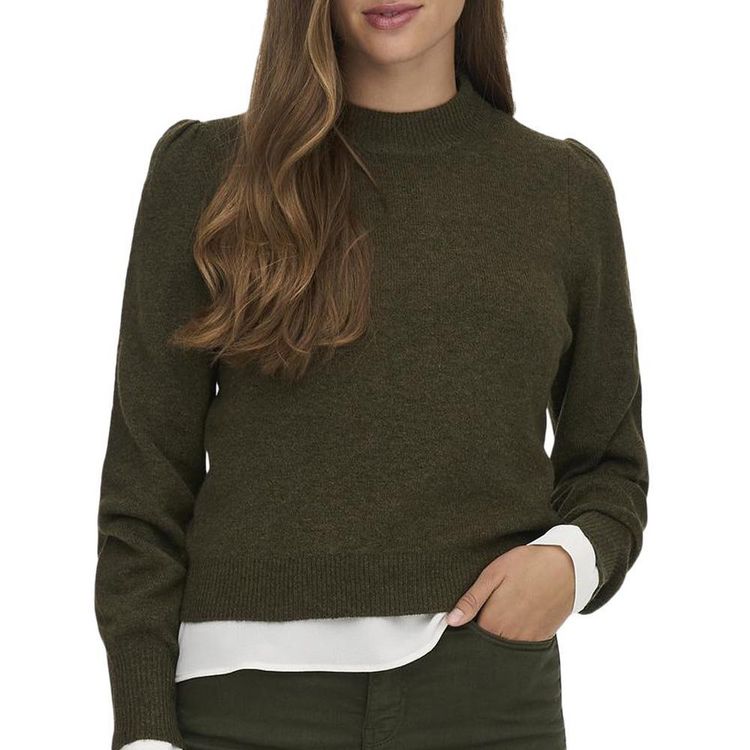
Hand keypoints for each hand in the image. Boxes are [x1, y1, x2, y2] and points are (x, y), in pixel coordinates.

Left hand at [446, 544, 574, 640]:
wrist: (567, 565)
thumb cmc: (527, 564)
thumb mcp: (493, 574)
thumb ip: (472, 600)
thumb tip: (451, 621)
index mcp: (494, 622)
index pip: (470, 637)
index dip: (464, 628)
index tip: (461, 620)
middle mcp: (510, 637)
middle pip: (487, 645)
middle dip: (480, 636)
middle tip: (482, 614)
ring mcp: (528, 640)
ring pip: (504, 647)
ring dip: (498, 638)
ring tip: (500, 614)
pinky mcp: (542, 638)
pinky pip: (522, 647)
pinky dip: (514, 639)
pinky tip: (514, 621)